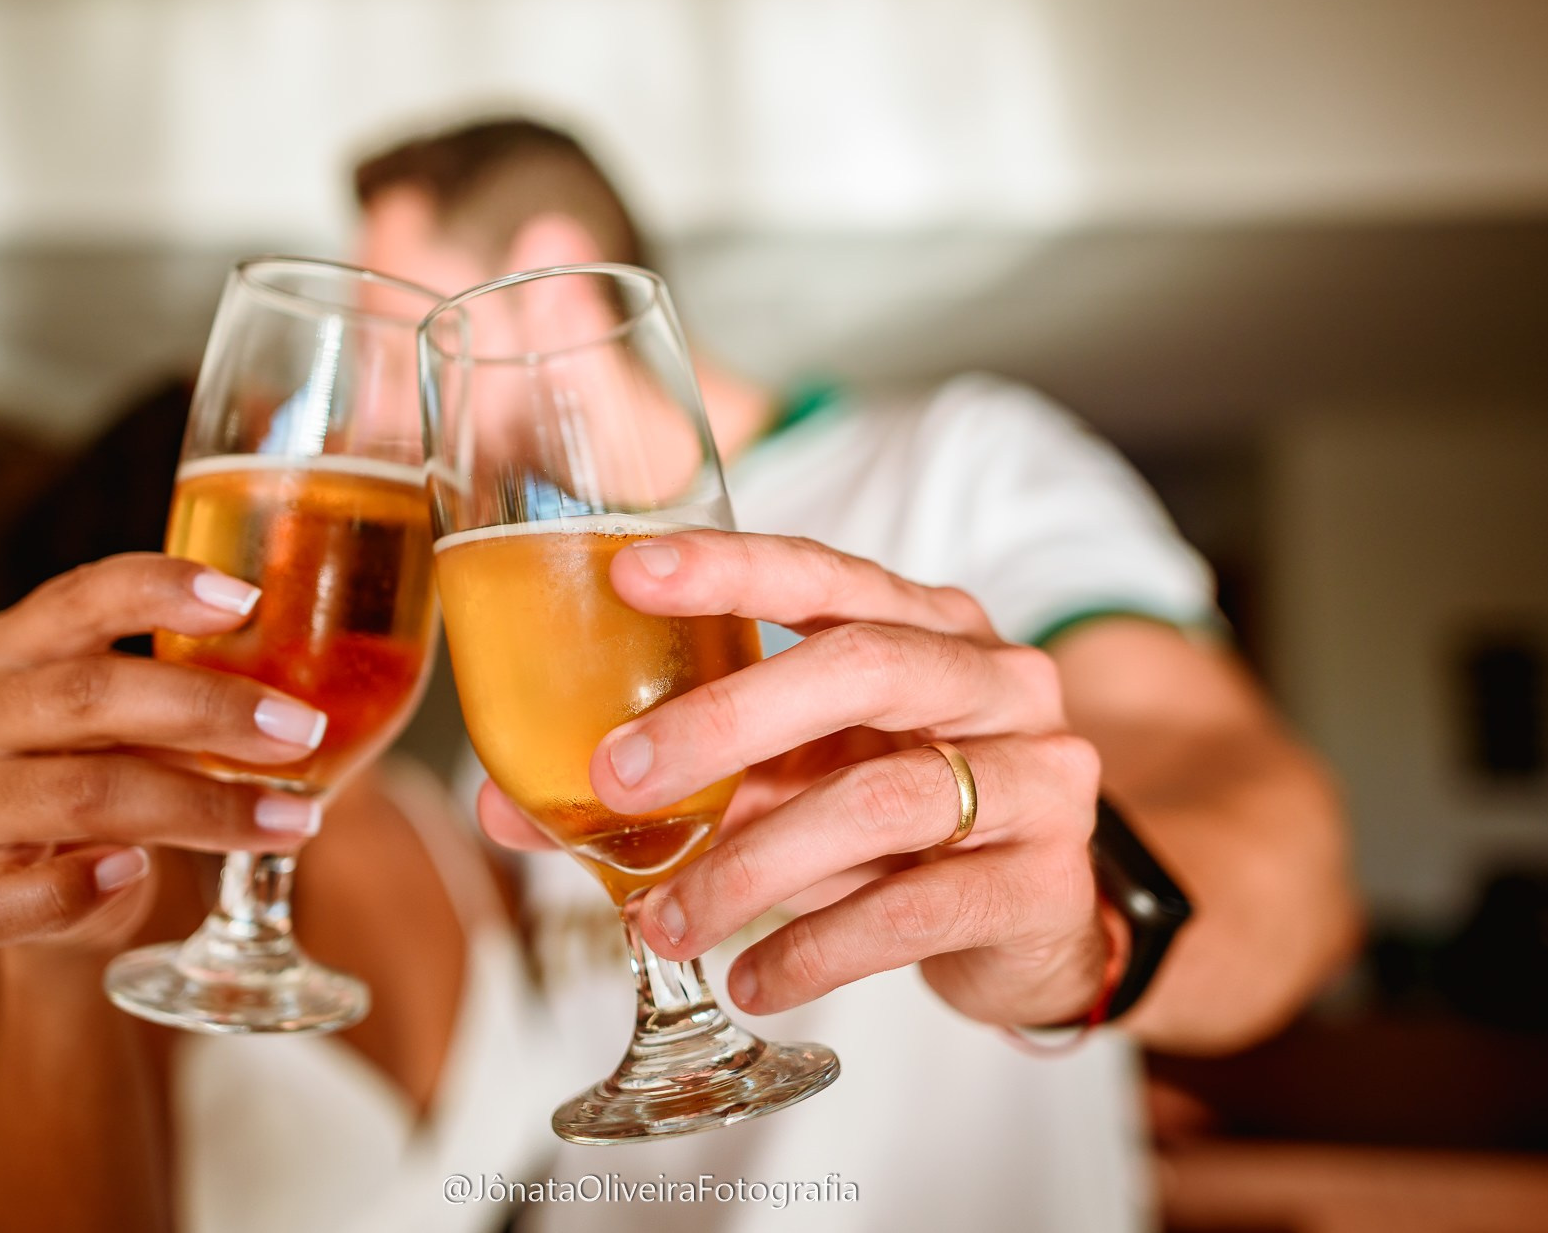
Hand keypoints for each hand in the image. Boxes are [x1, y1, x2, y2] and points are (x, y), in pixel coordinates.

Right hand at [0, 554, 329, 956]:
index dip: (159, 590)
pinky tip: (137, 872)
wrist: (42, 893)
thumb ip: (190, 679)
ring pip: (81, 795)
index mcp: (5, 649)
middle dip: (209, 710)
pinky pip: (15, 893)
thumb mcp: (135, 712)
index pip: (77, 599)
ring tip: (294, 818)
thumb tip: (319, 670)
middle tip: (301, 730)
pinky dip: (80, 885)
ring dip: (202, 809)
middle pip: (89, 695)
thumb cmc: (105, 772)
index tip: (248, 599)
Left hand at [476, 531, 1114, 1026]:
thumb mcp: (792, 784)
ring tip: (663, 921)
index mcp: (925, 625)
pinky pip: (915, 909)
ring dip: (751, 865)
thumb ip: (678, 783)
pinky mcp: (1040, 882)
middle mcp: (991, 679)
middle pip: (861, 667)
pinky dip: (815, 948)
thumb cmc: (895, 826)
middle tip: (616, 776)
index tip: (629, 572)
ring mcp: (1033, 776)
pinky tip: (750, 980)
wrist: (1039, 922)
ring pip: (883, 799)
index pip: (824, 572)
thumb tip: (507, 808)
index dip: (731, 567)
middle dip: (725, 720)